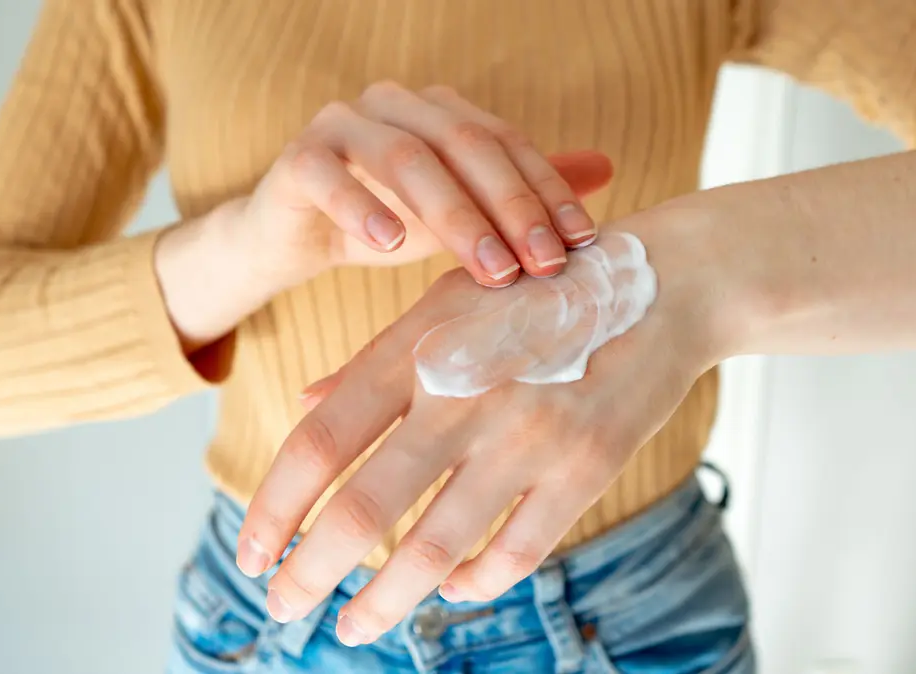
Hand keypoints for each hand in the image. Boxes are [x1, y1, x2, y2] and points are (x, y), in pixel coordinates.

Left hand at [234, 215, 734, 645]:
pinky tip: (450, 593)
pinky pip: (516, 552)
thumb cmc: (539, 290)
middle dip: (307, 573)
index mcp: (419, 348)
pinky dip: (475, 583)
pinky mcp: (584, 469)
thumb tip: (304, 403)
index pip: (319, 441)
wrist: (664, 285)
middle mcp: (464, 395)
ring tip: (352, 627)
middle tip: (280, 609)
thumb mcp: (448, 301)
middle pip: (363, 510)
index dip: (273, 506)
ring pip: (435, 550)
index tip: (250, 553)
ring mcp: (527, 437)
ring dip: (381, 601)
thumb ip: (375, 360)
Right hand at [238, 82, 611, 288]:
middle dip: (510, 206)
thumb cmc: (383, 221)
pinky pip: (328, 175)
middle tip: (540, 264)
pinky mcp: (296, 158)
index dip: (546, 190)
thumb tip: (605, 169)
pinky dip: (361, 206)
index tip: (580, 243)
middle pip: (464, 144)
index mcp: (441, 112)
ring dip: (453, 214)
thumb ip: (519, 193)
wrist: (294, 238)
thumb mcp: (459, 214)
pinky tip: (390, 242)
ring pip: (406, 157)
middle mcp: (396, 104)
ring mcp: (342, 124)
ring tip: (487, 267)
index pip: (506, 143)